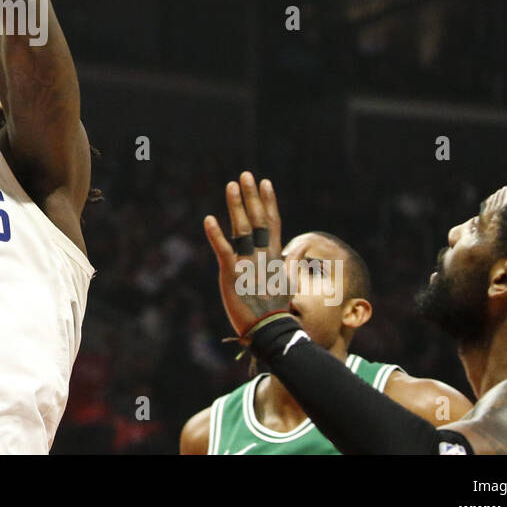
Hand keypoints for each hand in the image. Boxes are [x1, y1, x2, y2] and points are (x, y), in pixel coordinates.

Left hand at [203, 171, 291, 340]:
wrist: (272, 332)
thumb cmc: (277, 311)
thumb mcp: (286, 282)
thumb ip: (289, 262)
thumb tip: (298, 248)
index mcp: (274, 257)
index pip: (272, 223)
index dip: (268, 202)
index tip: (266, 182)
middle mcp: (263, 255)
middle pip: (258, 220)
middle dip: (252, 196)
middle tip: (246, 174)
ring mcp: (248, 264)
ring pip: (242, 229)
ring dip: (237, 206)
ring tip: (231, 185)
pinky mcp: (233, 275)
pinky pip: (223, 251)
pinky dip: (216, 235)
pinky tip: (208, 219)